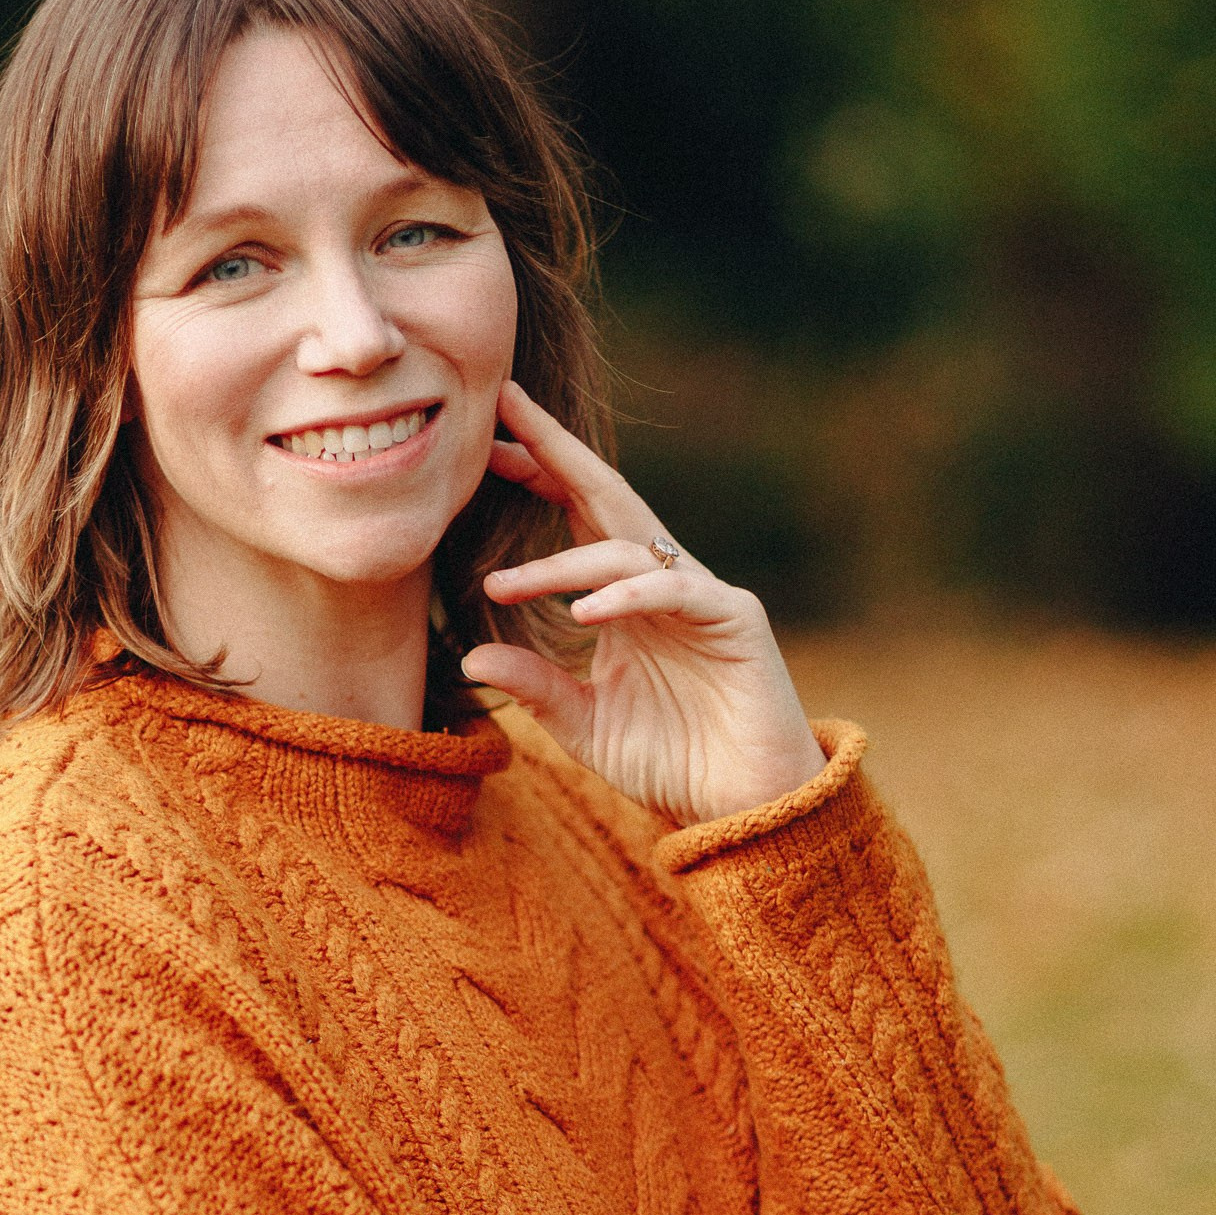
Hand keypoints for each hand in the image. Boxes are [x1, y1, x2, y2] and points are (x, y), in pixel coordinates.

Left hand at [462, 382, 825, 825]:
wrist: (745, 804)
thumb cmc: (671, 760)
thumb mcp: (584, 724)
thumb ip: (536, 686)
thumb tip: (470, 654)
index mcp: (627, 597)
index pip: (579, 515)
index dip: (537, 474)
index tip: (482, 448)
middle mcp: (664, 582)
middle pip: (607, 498)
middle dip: (555, 452)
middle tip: (504, 410)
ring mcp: (702, 595)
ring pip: (629, 550)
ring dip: (562, 563)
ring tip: (503, 584)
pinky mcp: (735, 620)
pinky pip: (676, 592)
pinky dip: (628, 597)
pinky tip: (582, 612)